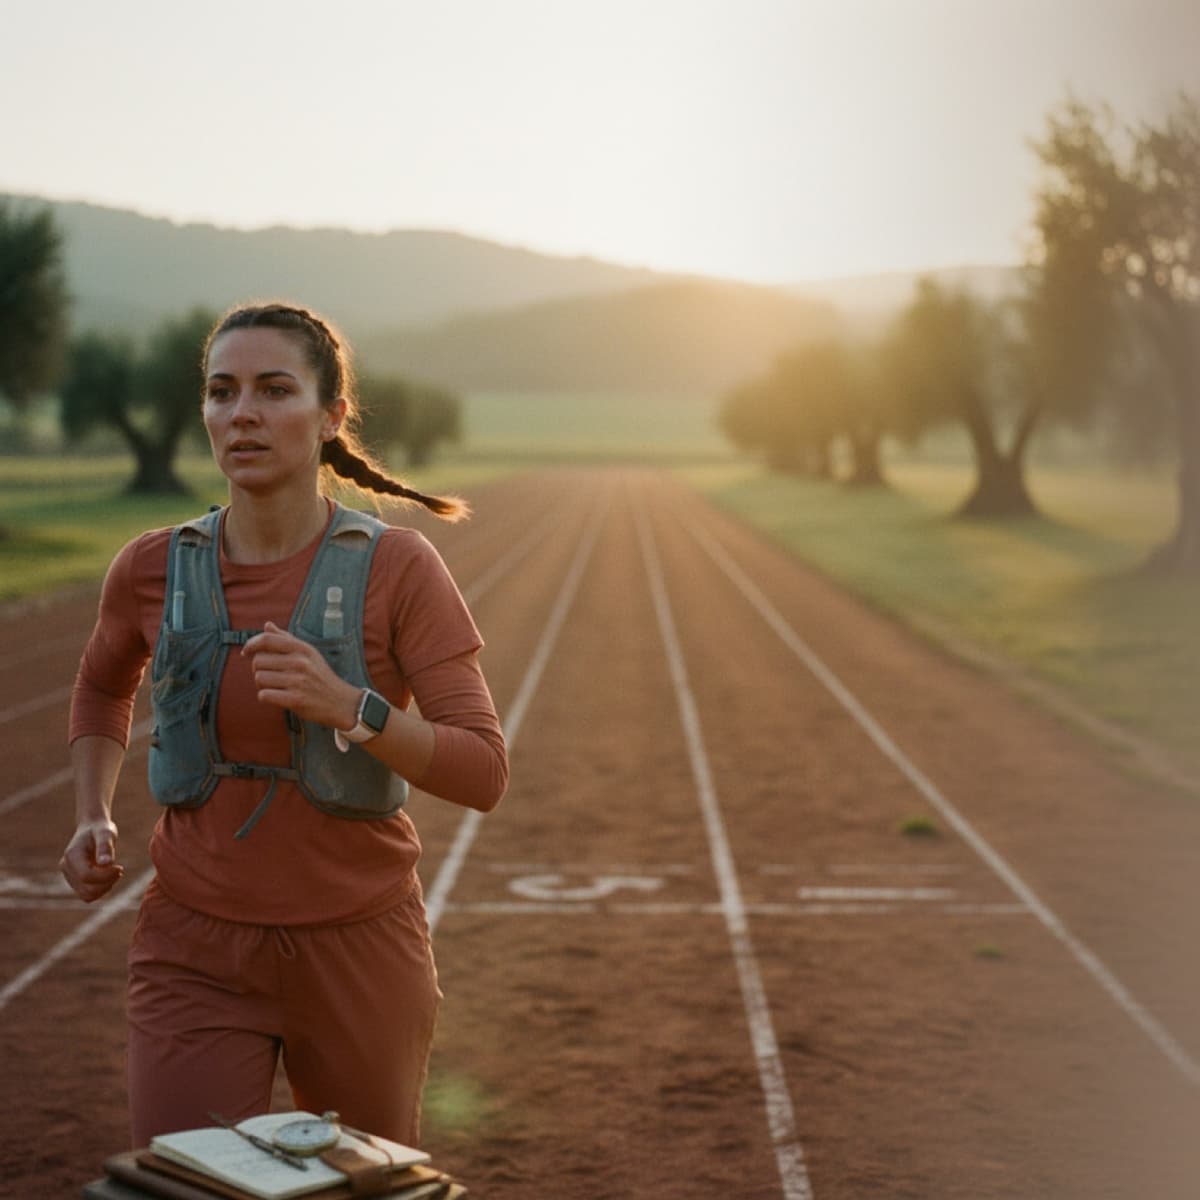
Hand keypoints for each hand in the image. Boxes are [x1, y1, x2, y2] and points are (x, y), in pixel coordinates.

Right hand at [59, 819, 123, 902]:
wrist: (93, 829)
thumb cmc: (100, 829)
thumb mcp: (106, 834)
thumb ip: (105, 847)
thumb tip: (106, 863)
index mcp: (72, 856)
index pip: (86, 876)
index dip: (106, 876)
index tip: (120, 867)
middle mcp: (67, 868)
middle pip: (87, 889)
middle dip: (107, 882)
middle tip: (119, 869)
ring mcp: (69, 876)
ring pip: (87, 895)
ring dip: (105, 887)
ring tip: (115, 872)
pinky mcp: (76, 881)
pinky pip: (88, 894)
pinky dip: (101, 889)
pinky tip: (109, 877)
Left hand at [243, 621, 358, 729]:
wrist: (340, 702)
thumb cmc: (320, 676)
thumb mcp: (308, 653)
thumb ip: (286, 638)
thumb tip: (267, 625)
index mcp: (301, 649)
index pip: (267, 640)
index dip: (251, 644)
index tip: (246, 652)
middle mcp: (300, 662)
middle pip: (258, 661)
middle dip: (258, 669)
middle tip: (270, 675)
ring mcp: (298, 681)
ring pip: (259, 679)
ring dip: (262, 685)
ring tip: (275, 687)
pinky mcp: (295, 700)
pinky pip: (264, 695)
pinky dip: (266, 697)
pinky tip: (277, 696)